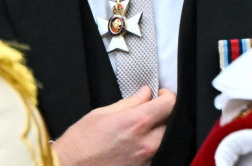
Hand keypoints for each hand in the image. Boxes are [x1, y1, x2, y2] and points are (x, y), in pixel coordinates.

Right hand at [51, 86, 175, 165]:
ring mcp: (146, 159)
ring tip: (138, 129)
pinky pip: (156, 153)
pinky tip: (133, 143)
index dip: (167, 96)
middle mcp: (146, 143)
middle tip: (149, 111)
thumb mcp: (102, 113)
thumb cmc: (80, 143)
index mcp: (137, 123)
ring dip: (157, 130)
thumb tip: (145, 93)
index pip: (170, 104)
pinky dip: (150, 145)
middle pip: (171, 122)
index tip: (160, 95)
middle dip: (162, 114)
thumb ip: (130, 102)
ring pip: (164, 139)